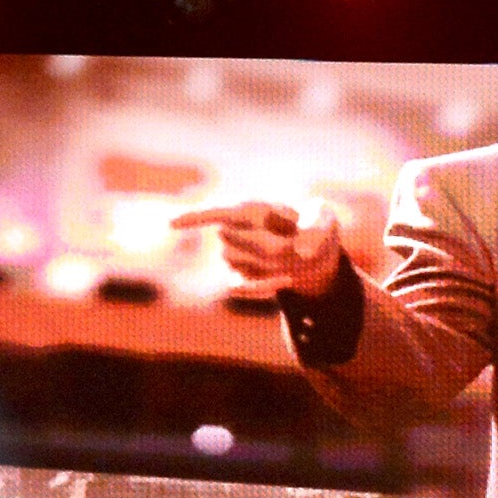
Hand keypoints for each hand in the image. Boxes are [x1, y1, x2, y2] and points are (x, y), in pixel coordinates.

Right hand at [168, 199, 347, 297]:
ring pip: (234, 263)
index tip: (171, 225)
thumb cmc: (318, 230)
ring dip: (263, 267)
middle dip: (261, 249)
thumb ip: (317, 229)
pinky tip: (283, 281)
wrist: (317, 257)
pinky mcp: (238, 277)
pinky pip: (238, 287)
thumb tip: (301, 250)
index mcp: (251, 209)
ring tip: (290, 262)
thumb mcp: (326, 223)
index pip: (217, 212)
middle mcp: (237, 229)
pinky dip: (260, 288)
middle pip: (232, 242)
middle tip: (294, 248)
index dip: (194, 218)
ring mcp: (234, 254)